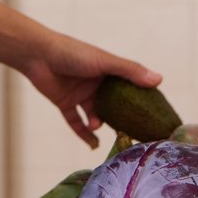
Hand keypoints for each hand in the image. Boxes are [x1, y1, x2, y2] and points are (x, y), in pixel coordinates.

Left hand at [22, 36, 162, 148]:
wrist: (38, 55)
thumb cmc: (73, 53)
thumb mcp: (105, 62)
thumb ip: (130, 71)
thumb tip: (158, 80)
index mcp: (108, 71)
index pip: (129, 87)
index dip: (140, 99)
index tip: (152, 115)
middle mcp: (96, 83)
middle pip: (113, 104)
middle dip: (121, 118)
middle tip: (131, 132)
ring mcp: (81, 94)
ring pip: (95, 114)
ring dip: (98, 123)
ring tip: (97, 124)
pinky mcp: (65, 103)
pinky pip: (76, 122)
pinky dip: (83, 133)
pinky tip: (93, 144)